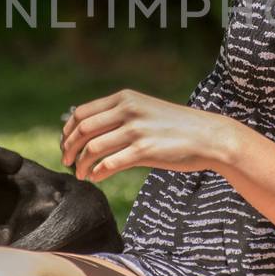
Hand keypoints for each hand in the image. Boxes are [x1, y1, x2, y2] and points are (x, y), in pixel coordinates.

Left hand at [59, 88, 243, 183]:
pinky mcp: (145, 150)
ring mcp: (136, 130)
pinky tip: (97, 177)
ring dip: (81, 164)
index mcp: (125, 98)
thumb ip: (120, 115)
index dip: (67, 132)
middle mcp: (128, 110)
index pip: (81, 113)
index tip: (65, 146)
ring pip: (92, 148)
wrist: (209, 136)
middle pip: (82, 130)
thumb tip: (89, 130)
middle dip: (69, 149)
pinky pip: (109, 163)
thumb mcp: (145, 109)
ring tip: (81, 174)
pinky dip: (97, 172)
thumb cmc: (176, 126)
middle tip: (67, 162)